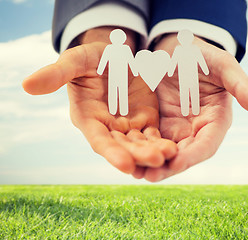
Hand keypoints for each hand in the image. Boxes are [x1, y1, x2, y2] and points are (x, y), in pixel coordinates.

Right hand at [22, 27, 176, 174]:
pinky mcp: (145, 121)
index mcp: (88, 118)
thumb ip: (56, 74)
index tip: (125, 165)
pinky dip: (162, 142)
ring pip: (140, 144)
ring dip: (153, 152)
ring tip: (169, 155)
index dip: (111, 152)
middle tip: (155, 161)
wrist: (115, 56)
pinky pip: (154, 135)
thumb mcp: (75, 61)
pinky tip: (174, 147)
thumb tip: (26, 85)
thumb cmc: (92, 58)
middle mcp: (108, 128)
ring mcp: (128, 126)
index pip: (99, 140)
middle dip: (138, 155)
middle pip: (123, 147)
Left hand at [136, 34, 247, 181]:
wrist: (177, 50)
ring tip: (134, 172)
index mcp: (215, 120)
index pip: (207, 144)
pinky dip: (140, 149)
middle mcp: (195, 130)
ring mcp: (176, 128)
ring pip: (164, 152)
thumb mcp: (223, 65)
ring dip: (150, 163)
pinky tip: (126, 155)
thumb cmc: (202, 56)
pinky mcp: (158, 124)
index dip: (194, 155)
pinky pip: (149, 140)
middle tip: (150, 176)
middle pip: (183, 154)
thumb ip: (241, 85)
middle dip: (168, 166)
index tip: (178, 163)